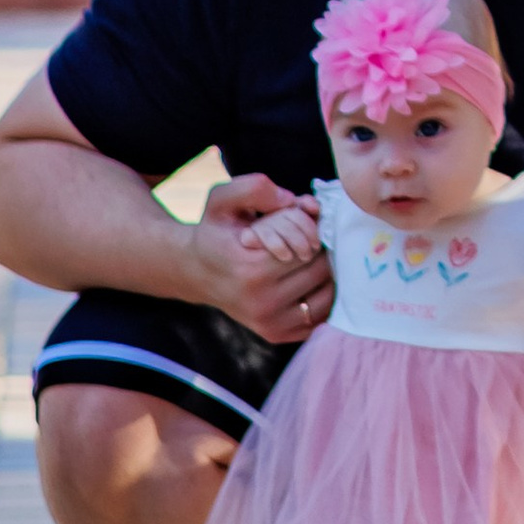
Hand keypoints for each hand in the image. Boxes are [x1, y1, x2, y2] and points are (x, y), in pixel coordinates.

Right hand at [190, 175, 332, 342]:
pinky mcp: (276, 335)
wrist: (196, 271)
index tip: (302, 223)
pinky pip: (320, 316)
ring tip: (309, 258)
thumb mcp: (223, 199)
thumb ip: (254, 188)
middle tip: (308, 239)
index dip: (312, 229)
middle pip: (321, 269)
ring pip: (327, 293)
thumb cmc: (215, 231)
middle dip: (321, 249)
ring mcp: (269, 323)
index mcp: (250, 268)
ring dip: (326, 272)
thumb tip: (293, 201)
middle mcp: (260, 302)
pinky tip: (307, 281)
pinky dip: (321, 296)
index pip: (309, 246)